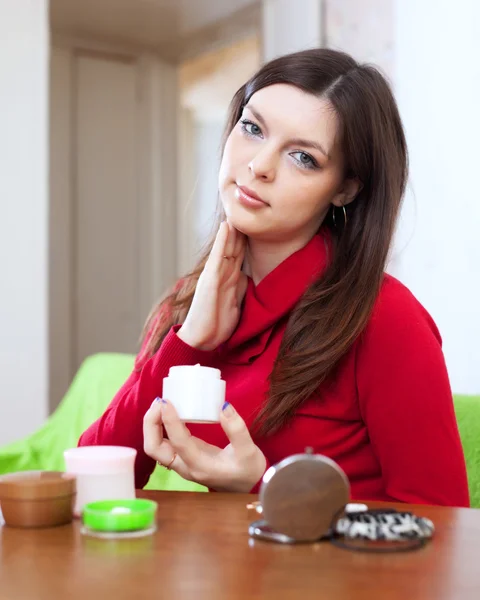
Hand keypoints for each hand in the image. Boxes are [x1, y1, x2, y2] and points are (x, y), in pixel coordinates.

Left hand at [143, 399, 266, 492]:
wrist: (248, 489)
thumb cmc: (249, 472)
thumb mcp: (250, 452)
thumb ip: (237, 430)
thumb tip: (223, 407)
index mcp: (200, 466)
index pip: (178, 442)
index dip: (169, 421)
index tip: (167, 402)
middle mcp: (185, 466)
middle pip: (154, 449)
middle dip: (151, 424)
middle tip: (160, 402)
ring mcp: (182, 462)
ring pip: (155, 447)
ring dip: (152, 425)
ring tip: (161, 403)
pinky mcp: (184, 456)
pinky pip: (164, 443)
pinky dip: (160, 426)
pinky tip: (168, 411)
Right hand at [178, 221, 247, 350]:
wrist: (203, 337)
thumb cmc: (217, 322)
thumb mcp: (235, 301)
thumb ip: (240, 287)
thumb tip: (247, 276)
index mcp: (229, 277)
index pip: (239, 253)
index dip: (246, 238)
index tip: (256, 222)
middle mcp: (222, 272)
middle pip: (235, 245)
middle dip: (241, 228)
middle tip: (248, 208)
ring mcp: (215, 274)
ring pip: (227, 245)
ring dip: (233, 227)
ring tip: (238, 208)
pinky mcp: (210, 278)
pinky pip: (219, 256)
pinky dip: (223, 241)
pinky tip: (226, 226)